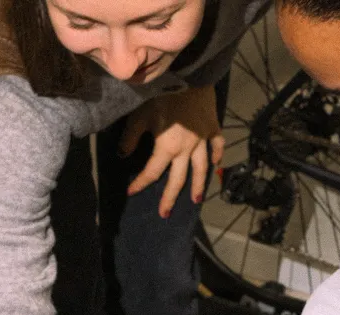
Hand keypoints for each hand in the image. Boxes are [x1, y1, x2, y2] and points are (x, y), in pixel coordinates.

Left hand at [121, 85, 223, 216]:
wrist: (190, 75)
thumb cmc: (162, 94)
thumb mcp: (140, 116)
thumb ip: (130, 137)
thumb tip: (122, 155)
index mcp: (167, 148)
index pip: (152, 172)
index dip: (140, 183)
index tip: (131, 192)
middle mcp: (187, 149)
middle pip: (178, 179)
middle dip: (170, 197)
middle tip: (165, 214)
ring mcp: (202, 140)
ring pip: (201, 168)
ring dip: (198, 185)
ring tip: (196, 200)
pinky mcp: (212, 128)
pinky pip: (217, 145)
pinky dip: (216, 155)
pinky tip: (215, 164)